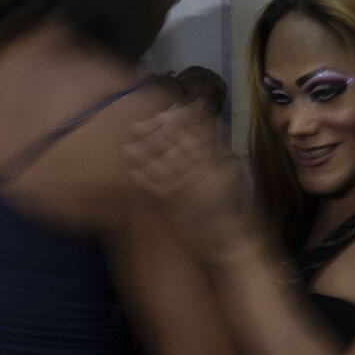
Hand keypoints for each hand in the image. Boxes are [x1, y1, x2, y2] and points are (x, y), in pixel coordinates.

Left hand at [125, 102, 246, 256]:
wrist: (228, 241)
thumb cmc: (225, 210)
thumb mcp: (227, 178)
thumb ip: (216, 156)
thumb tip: (208, 131)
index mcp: (215, 168)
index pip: (196, 139)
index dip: (179, 124)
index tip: (162, 112)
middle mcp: (205, 177)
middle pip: (178, 150)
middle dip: (156, 136)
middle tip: (135, 125)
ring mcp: (193, 193)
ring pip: (166, 169)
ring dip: (145, 158)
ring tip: (126, 149)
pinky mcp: (182, 210)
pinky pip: (162, 194)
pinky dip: (148, 183)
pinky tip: (133, 174)